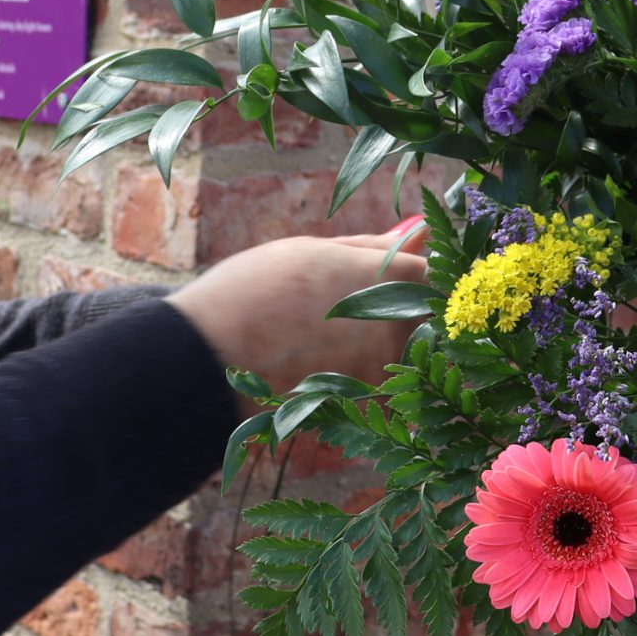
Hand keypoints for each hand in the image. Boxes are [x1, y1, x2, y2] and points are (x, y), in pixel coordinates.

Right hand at [167, 226, 428, 401]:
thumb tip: (422, 231)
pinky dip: (352, 375)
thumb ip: (375, 247)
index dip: (400, 275)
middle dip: (388, 311)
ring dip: (370, 345)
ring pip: (396, 351)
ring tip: (314, 338)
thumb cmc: (257, 289)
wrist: (207, 358)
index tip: (370, 279)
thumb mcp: (316, 252)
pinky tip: (312, 365)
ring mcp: (385, 370)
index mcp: (394, 277)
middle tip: (331, 310)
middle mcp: (401, 326)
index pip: (429, 274)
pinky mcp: (363, 404)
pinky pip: (374, 383)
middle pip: (419, 314)